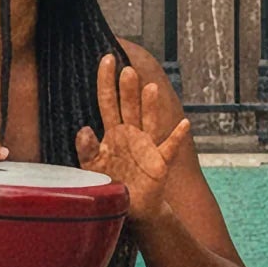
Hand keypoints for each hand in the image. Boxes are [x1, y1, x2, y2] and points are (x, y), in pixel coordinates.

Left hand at [75, 53, 190, 224]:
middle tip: (127, 69)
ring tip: (150, 88)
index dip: (106, 81)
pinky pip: (169, 148)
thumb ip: (86, 149)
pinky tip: (183, 124)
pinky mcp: (160, 163)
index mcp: (112, 132)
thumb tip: (84, 129)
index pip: (107, 101)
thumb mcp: (92, 167)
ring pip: (149, 121)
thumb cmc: (111, 183)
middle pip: (128, 107)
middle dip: (127, 89)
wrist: (132, 207)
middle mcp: (131, 134)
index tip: (107, 59)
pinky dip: (177, 137)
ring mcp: (147, 146)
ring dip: (150, 106)